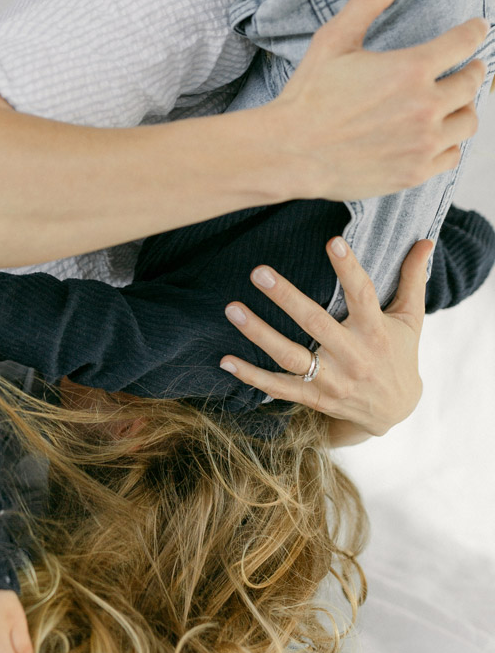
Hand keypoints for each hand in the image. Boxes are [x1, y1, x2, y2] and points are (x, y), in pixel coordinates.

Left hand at [219, 235, 431, 438]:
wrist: (396, 412)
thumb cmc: (399, 354)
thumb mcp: (410, 319)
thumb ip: (412, 279)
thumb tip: (426, 240)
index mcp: (375, 331)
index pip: (363, 294)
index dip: (348, 268)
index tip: (333, 242)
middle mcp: (352, 356)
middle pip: (316, 324)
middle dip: (286, 298)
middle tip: (259, 271)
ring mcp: (331, 380)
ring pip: (291, 357)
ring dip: (259, 334)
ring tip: (233, 309)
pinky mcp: (314, 398)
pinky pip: (278, 388)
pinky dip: (252, 376)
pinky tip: (226, 359)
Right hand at [269, 0, 487, 200]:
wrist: (292, 150)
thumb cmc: (310, 94)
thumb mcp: (334, 39)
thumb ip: (369, 1)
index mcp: (410, 69)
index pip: (462, 44)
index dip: (474, 32)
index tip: (478, 28)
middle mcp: (424, 107)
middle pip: (472, 83)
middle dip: (474, 69)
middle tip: (470, 66)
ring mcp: (423, 142)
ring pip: (468, 121)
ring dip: (465, 107)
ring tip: (455, 101)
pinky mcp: (416, 171)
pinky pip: (452, 154)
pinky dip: (450, 142)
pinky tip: (437, 134)